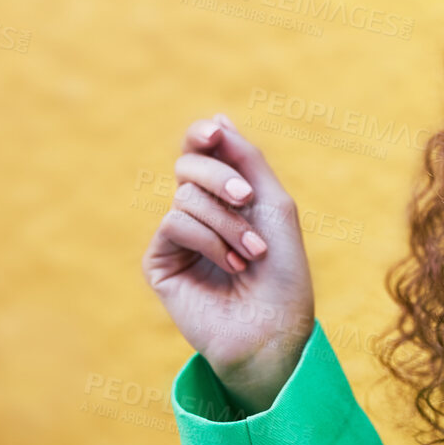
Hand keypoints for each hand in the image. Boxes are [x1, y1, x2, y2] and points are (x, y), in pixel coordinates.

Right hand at [141, 114, 315, 415]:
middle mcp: (199, 212)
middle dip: (220, 177)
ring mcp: (177, 238)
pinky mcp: (160, 263)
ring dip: (228, 223)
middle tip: (247, 197)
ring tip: (252, 253)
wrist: (275, 325)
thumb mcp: (273, 203)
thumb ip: (245, 161)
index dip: (203, 135)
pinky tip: (231, 265)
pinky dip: (209, 240)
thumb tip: (216, 119)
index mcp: (226, 196)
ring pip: (185, 196)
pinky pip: (173, 224)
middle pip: (189, 165)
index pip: (202, 152)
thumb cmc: (284, 268)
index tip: (215, 133)